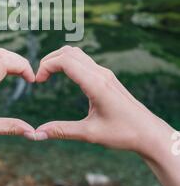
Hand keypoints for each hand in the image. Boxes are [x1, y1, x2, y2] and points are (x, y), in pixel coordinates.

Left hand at [0, 48, 35, 153]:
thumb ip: (8, 127)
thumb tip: (32, 132)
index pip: (4, 63)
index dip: (23, 66)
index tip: (32, 81)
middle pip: (0, 54)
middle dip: (19, 60)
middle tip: (30, 76)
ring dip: (10, 61)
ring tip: (22, 76)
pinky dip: (0, 65)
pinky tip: (7, 77)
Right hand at [35, 46, 170, 156]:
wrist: (149, 132)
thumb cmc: (123, 133)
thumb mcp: (90, 134)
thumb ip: (62, 131)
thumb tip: (37, 134)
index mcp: (96, 84)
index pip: (65, 60)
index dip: (46, 66)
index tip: (38, 82)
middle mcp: (100, 74)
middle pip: (69, 52)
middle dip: (49, 60)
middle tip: (39, 78)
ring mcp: (105, 74)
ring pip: (77, 53)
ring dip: (59, 59)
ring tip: (48, 75)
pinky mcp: (107, 78)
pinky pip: (84, 61)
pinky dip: (69, 63)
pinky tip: (64, 77)